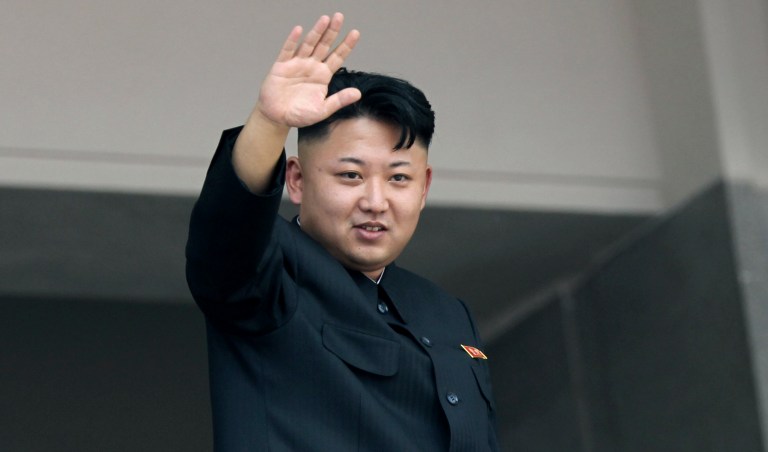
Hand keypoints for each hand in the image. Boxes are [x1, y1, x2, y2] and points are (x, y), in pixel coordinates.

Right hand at [256, 13, 360, 127]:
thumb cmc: (300, 114)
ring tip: (325, 19)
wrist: (277, 117)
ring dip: (316, 31)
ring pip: (308, 44)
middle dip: (332, 31)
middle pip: (324, 45)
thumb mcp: (322, 110)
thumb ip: (339, 100)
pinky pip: (288, 51)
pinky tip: (299, 30)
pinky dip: (293, 40)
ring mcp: (297, 64)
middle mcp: (312, 66)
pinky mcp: (282, 66)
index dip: (346, 45)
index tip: (355, 33)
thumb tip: (358, 93)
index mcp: (323, 76)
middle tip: (339, 17)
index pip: (337, 57)